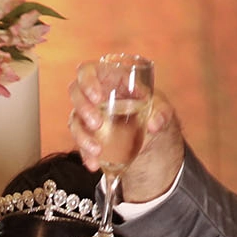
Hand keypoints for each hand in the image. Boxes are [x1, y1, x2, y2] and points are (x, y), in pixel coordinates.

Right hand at [68, 68, 184, 204]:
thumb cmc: (152, 110)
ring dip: (82, 136)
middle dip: (83, 109)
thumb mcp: (161, 108)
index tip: (97, 97)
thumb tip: (154, 125)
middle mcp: (94, 96)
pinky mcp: (87, 135)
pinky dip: (85, 154)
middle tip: (97, 124)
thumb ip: (161, 113)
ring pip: (74, 120)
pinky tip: (94, 164)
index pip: (88, 71)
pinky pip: (80, 143)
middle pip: (75, 93)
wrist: (149, 133)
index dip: (87, 81)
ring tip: (97, 150)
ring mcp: (88, 115)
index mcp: (109, 79)